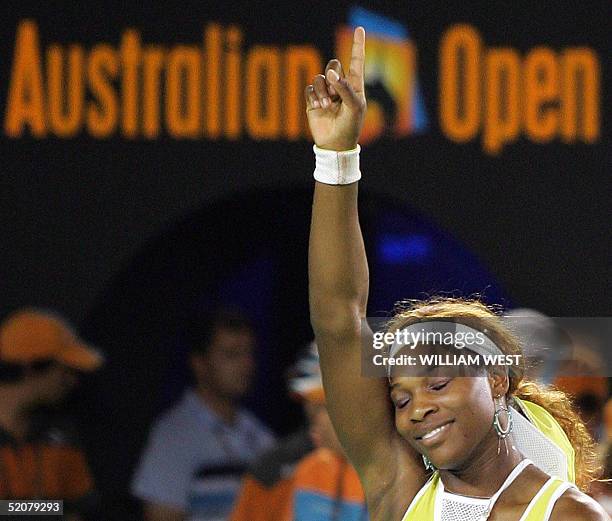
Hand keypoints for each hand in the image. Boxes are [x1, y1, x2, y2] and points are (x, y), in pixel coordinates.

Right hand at [305, 27, 365, 150]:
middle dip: (333, 76)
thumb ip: (344, 88)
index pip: (356, 61)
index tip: (359, 29)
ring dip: (322, 90)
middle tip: (335, 92)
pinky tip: (320, 107)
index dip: (358, 45)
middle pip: (333, 65)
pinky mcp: (313, 100)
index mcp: (355, 85)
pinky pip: (310, 88)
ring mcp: (326, 93)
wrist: (335, 144)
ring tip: (326, 105)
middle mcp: (340, 86)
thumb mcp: (354, 106)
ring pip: (320, 77)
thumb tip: (331, 73)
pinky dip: (314, 96)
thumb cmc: (350, 126)